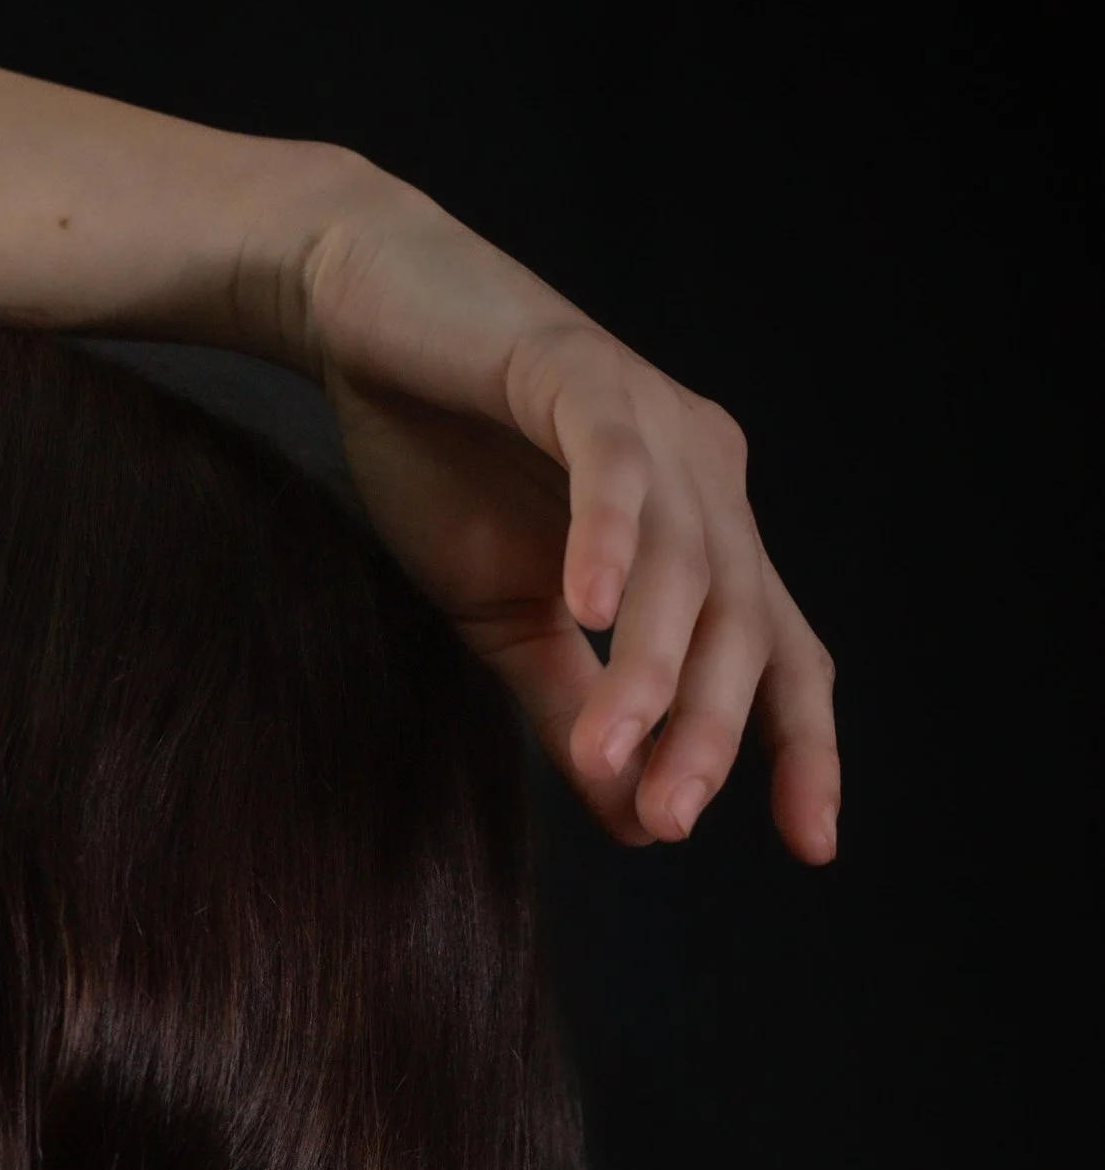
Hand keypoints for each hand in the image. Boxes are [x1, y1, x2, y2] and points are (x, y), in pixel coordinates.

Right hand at [285, 168, 838, 859]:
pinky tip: (586, 606)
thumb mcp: (510, 614)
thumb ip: (578, 706)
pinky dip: (607, 538)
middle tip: (667, 819)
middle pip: (741, 622)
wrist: (359, 322)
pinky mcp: (579, 371)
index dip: (804, 747)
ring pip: (684, 561)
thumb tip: (642, 821)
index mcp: (703, 533)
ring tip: (608, 754)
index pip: (781, 653)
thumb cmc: (438, 460)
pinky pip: (613, 467)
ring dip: (652, 666)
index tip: (809, 847)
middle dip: (710, 730)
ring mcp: (651, 418)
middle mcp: (706, 474)